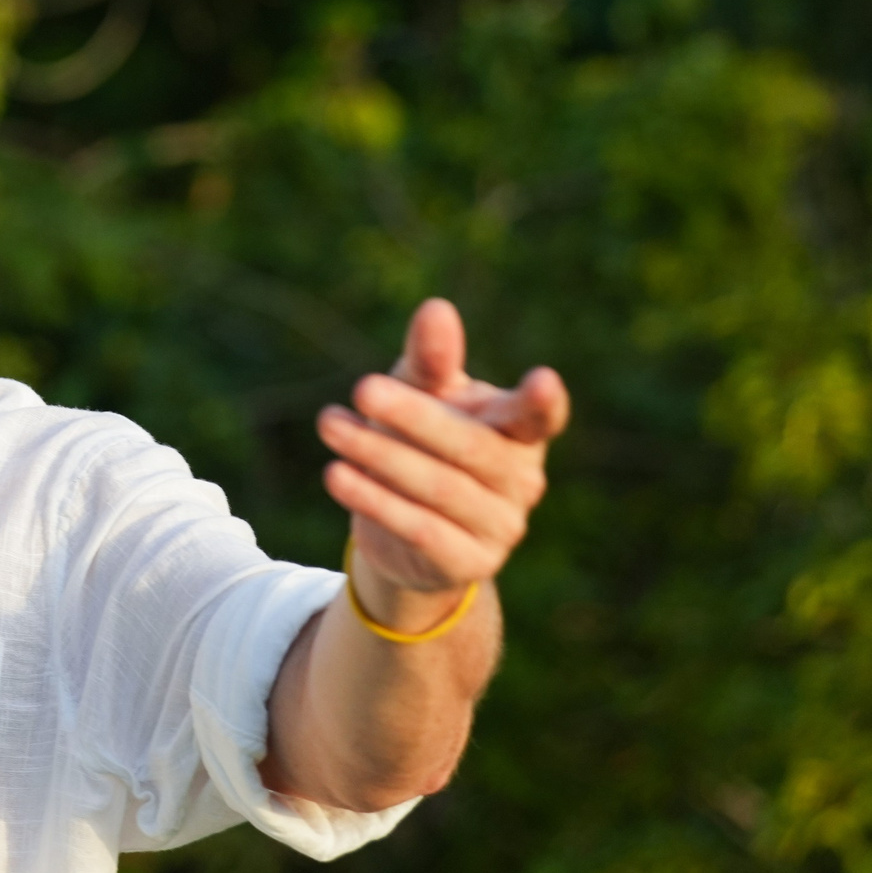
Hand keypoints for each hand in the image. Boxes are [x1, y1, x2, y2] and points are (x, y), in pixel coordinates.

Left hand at [316, 298, 569, 633]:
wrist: (405, 535)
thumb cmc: (420, 442)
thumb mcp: (422, 395)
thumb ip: (432, 360)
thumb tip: (436, 309)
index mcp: (519, 432)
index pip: (540, 417)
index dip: (542, 403)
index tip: (543, 379)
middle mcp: (521, 480)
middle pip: (469, 445)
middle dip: (413, 416)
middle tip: (361, 387)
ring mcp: (501, 526)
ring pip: (439, 487)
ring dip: (379, 455)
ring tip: (329, 425)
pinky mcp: (468, 563)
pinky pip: (420, 529)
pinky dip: (375, 501)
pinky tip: (336, 474)